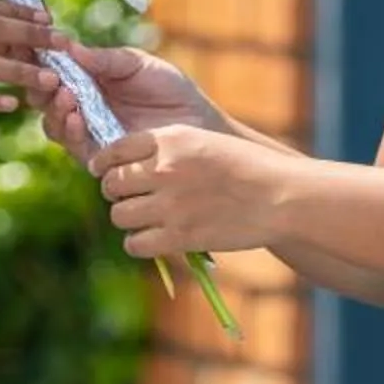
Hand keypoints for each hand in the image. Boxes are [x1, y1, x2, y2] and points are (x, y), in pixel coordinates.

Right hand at [27, 40, 224, 163]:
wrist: (198, 125)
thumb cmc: (171, 90)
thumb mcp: (138, 65)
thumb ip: (106, 59)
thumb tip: (69, 47)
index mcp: (88, 80)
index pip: (54, 70)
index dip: (41, 61)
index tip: (39, 50)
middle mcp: (82, 107)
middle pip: (45, 98)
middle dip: (42, 87)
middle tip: (51, 78)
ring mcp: (88, 132)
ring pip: (54, 123)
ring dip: (54, 109)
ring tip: (67, 97)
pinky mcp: (98, 156)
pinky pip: (74, 146)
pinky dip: (70, 131)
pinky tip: (76, 119)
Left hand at [94, 125, 288, 258]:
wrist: (279, 196)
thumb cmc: (246, 167)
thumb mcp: (204, 142)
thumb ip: (167, 149)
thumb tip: (131, 165)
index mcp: (171, 139)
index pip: (115, 149)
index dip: (104, 163)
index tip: (103, 171)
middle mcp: (165, 169)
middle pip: (112, 184)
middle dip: (116, 192)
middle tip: (131, 198)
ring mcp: (170, 204)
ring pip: (119, 215)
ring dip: (127, 218)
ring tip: (144, 219)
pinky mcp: (179, 236)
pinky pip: (135, 244)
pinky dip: (138, 243)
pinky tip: (152, 238)